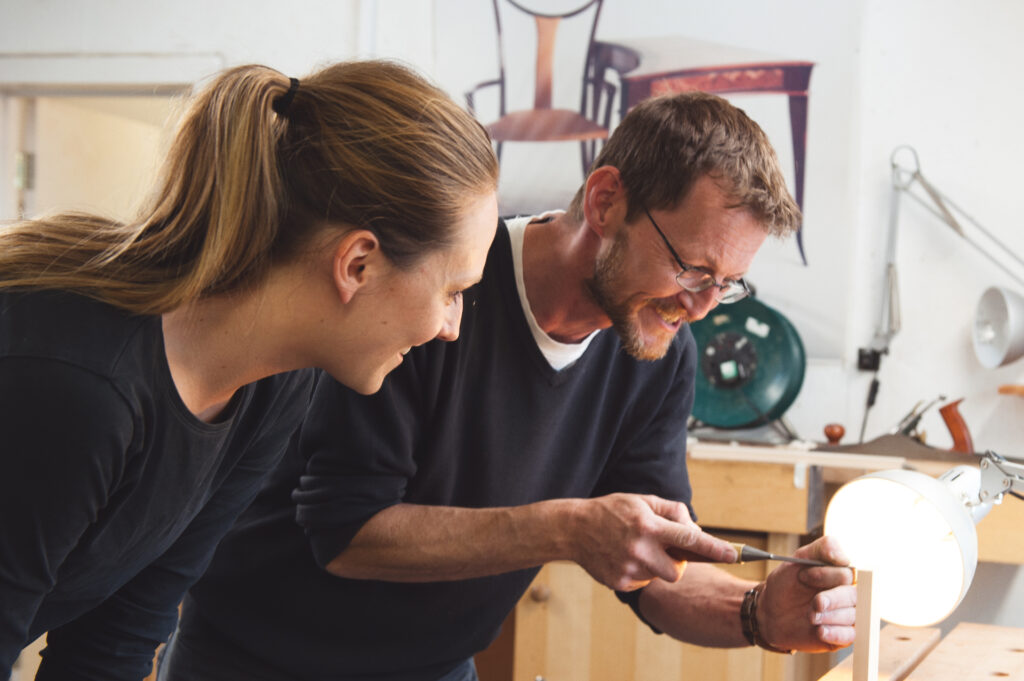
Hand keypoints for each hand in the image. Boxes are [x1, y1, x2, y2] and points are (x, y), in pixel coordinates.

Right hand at [568, 493, 736, 591]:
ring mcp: (629, 569)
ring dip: (657, 566)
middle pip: (678, 570)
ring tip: (636, 549)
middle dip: (678, 563)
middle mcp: (640, 549)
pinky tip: (623, 558)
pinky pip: (643, 583)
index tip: (733, 554)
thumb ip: (672, 511)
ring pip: (660, 577)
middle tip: (665, 550)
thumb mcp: (642, 500)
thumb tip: (694, 529)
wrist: (573, 529)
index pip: (690, 539)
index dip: (714, 548)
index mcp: (648, 526)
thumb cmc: (611, 511)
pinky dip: (640, 572)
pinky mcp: (619, 582)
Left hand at [757, 535, 855, 651]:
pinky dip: (835, 633)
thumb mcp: (798, 559)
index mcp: (841, 573)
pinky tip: (819, 630)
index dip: (827, 574)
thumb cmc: (787, 583)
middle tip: (815, 603)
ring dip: (829, 616)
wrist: (770, 611)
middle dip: (832, 599)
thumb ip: (822, 548)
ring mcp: (846, 614)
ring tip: (810, 616)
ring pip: (853, 616)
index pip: (848, 572)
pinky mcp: (842, 635)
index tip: (803, 576)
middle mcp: (847, 593)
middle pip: (854, 595)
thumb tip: (844, 558)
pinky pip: (850, 636)